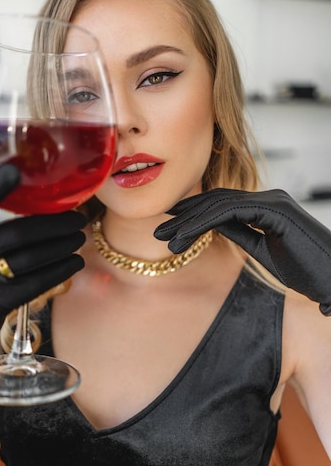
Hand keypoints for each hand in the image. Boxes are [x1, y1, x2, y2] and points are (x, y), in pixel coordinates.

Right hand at [0, 164, 86, 348]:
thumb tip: (30, 192)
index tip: (16, 171)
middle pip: (17, 232)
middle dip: (56, 224)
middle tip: (78, 219)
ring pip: (32, 257)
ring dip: (63, 245)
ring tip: (79, 238)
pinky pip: (37, 281)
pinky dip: (61, 269)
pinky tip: (75, 262)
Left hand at [155, 188, 330, 314]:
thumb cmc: (307, 269)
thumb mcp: (263, 250)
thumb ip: (240, 233)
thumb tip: (214, 227)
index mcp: (267, 205)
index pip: (223, 202)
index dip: (194, 211)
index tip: (170, 222)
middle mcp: (269, 197)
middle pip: (216, 200)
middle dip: (185, 214)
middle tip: (158, 229)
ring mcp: (273, 201)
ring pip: (219, 204)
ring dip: (188, 222)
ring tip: (165, 239)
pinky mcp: (275, 211)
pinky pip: (230, 212)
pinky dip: (203, 224)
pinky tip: (184, 237)